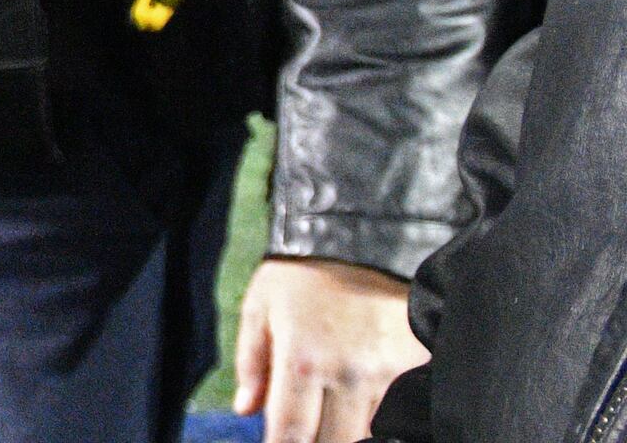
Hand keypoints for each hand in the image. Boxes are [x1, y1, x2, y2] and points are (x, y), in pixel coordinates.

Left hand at [234, 256, 419, 442]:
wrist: (365, 237)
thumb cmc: (302, 272)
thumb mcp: (260, 306)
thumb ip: (252, 362)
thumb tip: (245, 409)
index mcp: (300, 361)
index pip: (290, 434)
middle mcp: (345, 375)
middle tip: (306, 430)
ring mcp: (385, 374)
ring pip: (369, 433)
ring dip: (349, 433)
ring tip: (332, 417)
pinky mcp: (415, 366)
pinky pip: (402, 412)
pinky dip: (386, 419)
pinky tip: (369, 410)